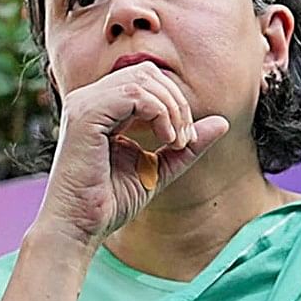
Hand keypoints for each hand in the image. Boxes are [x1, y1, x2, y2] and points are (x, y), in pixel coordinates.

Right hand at [31, 61, 230, 249]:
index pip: (146, 80)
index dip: (174, 103)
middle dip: (176, 103)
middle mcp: (89, 99)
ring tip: (175, 142)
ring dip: (171, 108)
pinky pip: (134, 95)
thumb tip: (222, 122)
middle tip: (183, 141)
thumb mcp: (157, 170)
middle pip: (147, 73)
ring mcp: (84, 104)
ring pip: (142, 79)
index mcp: (101, 108)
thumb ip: (184, 146)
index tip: (184, 141)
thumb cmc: (108, 203)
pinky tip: (164, 140)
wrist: (79, 227)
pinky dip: (159, 113)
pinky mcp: (85, 115)